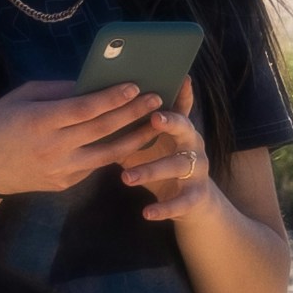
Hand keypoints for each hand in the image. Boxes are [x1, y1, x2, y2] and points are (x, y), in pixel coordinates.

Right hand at [0, 78, 155, 199]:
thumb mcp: (20, 97)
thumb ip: (56, 90)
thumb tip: (92, 84)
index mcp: (40, 121)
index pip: (84, 108)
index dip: (112, 98)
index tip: (135, 86)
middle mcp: (53, 147)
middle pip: (102, 129)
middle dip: (133, 113)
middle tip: (157, 99)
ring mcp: (61, 169)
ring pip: (107, 154)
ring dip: (135, 138)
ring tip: (156, 123)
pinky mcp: (64, 183)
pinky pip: (94, 165)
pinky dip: (114, 152)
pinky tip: (131, 139)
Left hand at [113, 86, 218, 222]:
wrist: (191, 201)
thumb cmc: (159, 163)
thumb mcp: (145, 144)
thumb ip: (129, 129)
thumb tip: (94, 108)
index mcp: (179, 127)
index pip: (179, 105)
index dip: (180, 93)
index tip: (178, 79)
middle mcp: (193, 143)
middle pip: (185, 128)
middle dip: (170, 122)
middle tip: (153, 119)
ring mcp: (197, 168)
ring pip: (177, 165)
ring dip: (151, 170)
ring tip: (126, 178)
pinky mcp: (197, 195)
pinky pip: (182, 201)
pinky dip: (164, 208)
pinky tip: (146, 213)